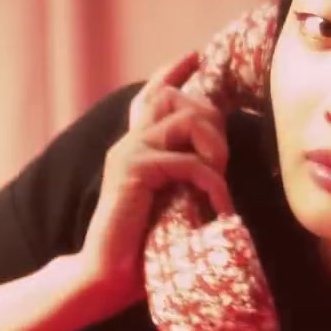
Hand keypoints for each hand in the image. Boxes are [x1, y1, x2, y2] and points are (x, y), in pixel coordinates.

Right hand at [77, 53, 233, 311]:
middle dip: (213, 121)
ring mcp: (128, 152)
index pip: (152, 96)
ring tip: (220, 184)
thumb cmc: (142, 247)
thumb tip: (219, 157)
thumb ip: (185, 174)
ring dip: (215, 150)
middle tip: (223, 164)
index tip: (195, 55)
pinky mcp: (133, 170)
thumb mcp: (172, 201)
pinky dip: (213, 184)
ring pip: (187, 120)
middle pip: (177, 98)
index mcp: (136, 148)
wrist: (106, 276)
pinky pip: (189, 161)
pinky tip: (218, 208)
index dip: (172, 72)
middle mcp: (129, 142)